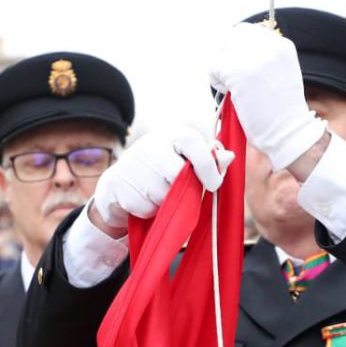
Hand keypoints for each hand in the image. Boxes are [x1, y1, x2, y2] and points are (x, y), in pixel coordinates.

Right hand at [88, 129, 235, 235]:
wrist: (117, 187)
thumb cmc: (160, 176)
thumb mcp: (184, 165)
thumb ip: (207, 163)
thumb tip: (229, 157)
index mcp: (170, 136)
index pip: (191, 141)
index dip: (206, 164)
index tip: (214, 184)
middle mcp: (149, 145)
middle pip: (176, 174)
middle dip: (181, 191)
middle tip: (179, 194)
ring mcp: (130, 163)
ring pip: (160, 194)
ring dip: (164, 203)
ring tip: (157, 196)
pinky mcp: (116, 182)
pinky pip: (144, 205)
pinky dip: (147, 210)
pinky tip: (142, 200)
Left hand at [209, 22, 326, 171]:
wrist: (286, 132)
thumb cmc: (280, 112)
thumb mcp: (281, 73)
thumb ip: (264, 58)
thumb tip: (236, 52)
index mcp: (281, 45)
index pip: (247, 32)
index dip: (237, 49)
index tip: (238, 67)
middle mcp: (268, 46)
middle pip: (230, 38)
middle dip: (227, 58)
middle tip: (233, 80)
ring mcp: (252, 57)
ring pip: (220, 53)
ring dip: (221, 71)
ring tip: (234, 89)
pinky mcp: (237, 71)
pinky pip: (213, 68)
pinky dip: (216, 82)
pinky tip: (231, 95)